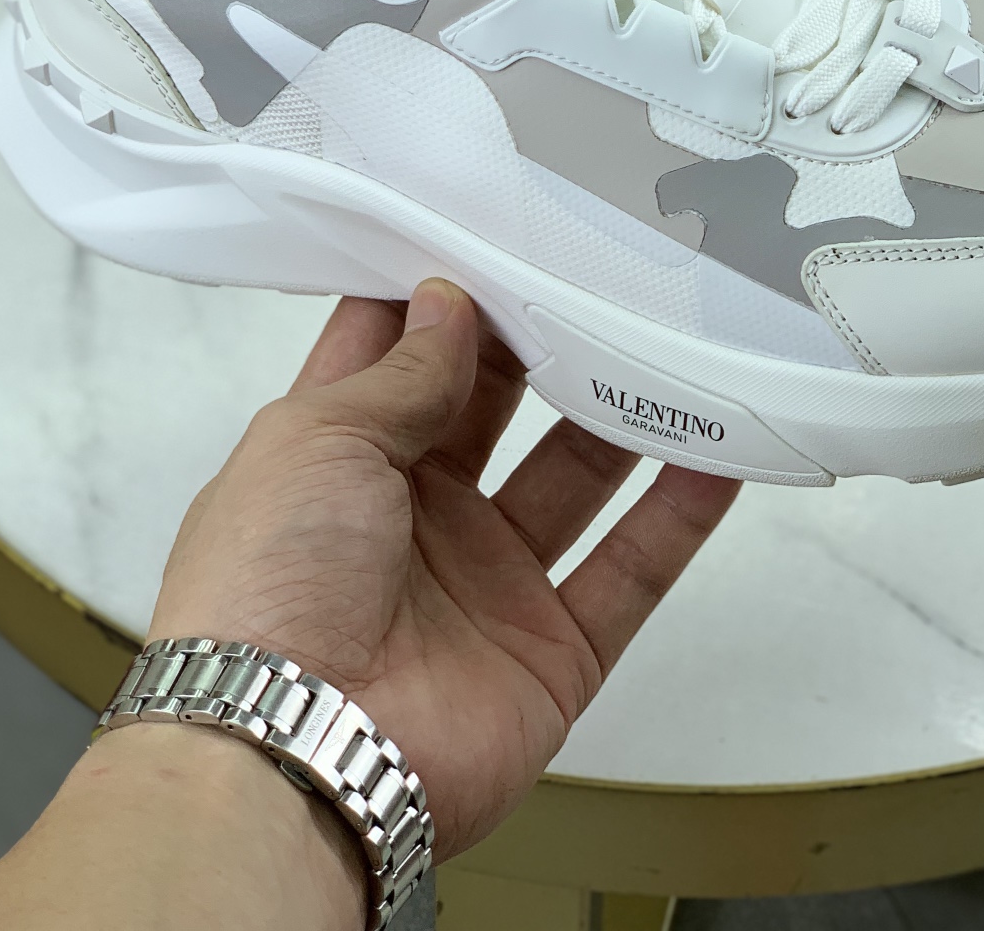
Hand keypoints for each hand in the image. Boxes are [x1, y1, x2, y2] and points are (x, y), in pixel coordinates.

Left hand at [150, 279, 739, 861]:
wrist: (294, 754)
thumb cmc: (264, 589)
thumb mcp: (316, 438)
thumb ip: (402, 371)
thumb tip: (448, 302)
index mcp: (338, 457)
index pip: (398, 355)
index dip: (443, 294)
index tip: (497, 230)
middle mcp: (413, 516)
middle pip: (498, 407)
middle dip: (542, 342)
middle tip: (597, 275)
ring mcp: (485, 584)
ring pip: (576, 478)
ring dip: (622, 415)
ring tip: (672, 343)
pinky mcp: (549, 651)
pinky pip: (630, 571)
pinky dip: (679, 516)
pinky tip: (719, 455)